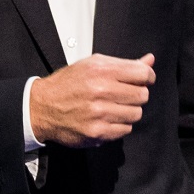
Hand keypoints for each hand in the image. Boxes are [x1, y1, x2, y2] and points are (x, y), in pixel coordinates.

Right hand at [29, 52, 153, 145]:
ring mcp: (99, 113)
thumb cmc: (68, 84)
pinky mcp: (97, 132)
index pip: (142, 74)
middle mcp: (101, 91)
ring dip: (128, 111)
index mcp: (101, 70)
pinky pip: (125, 130)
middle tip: (123, 95)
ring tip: (113, 107)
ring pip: (136, 114)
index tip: (142, 80)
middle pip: (142, 95)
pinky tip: (107, 118)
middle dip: (136, 94)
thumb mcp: (93, 65)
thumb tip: (150, 60)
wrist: (43, 107)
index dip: (147, 77)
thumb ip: (123, 64)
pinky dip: (119, 125)